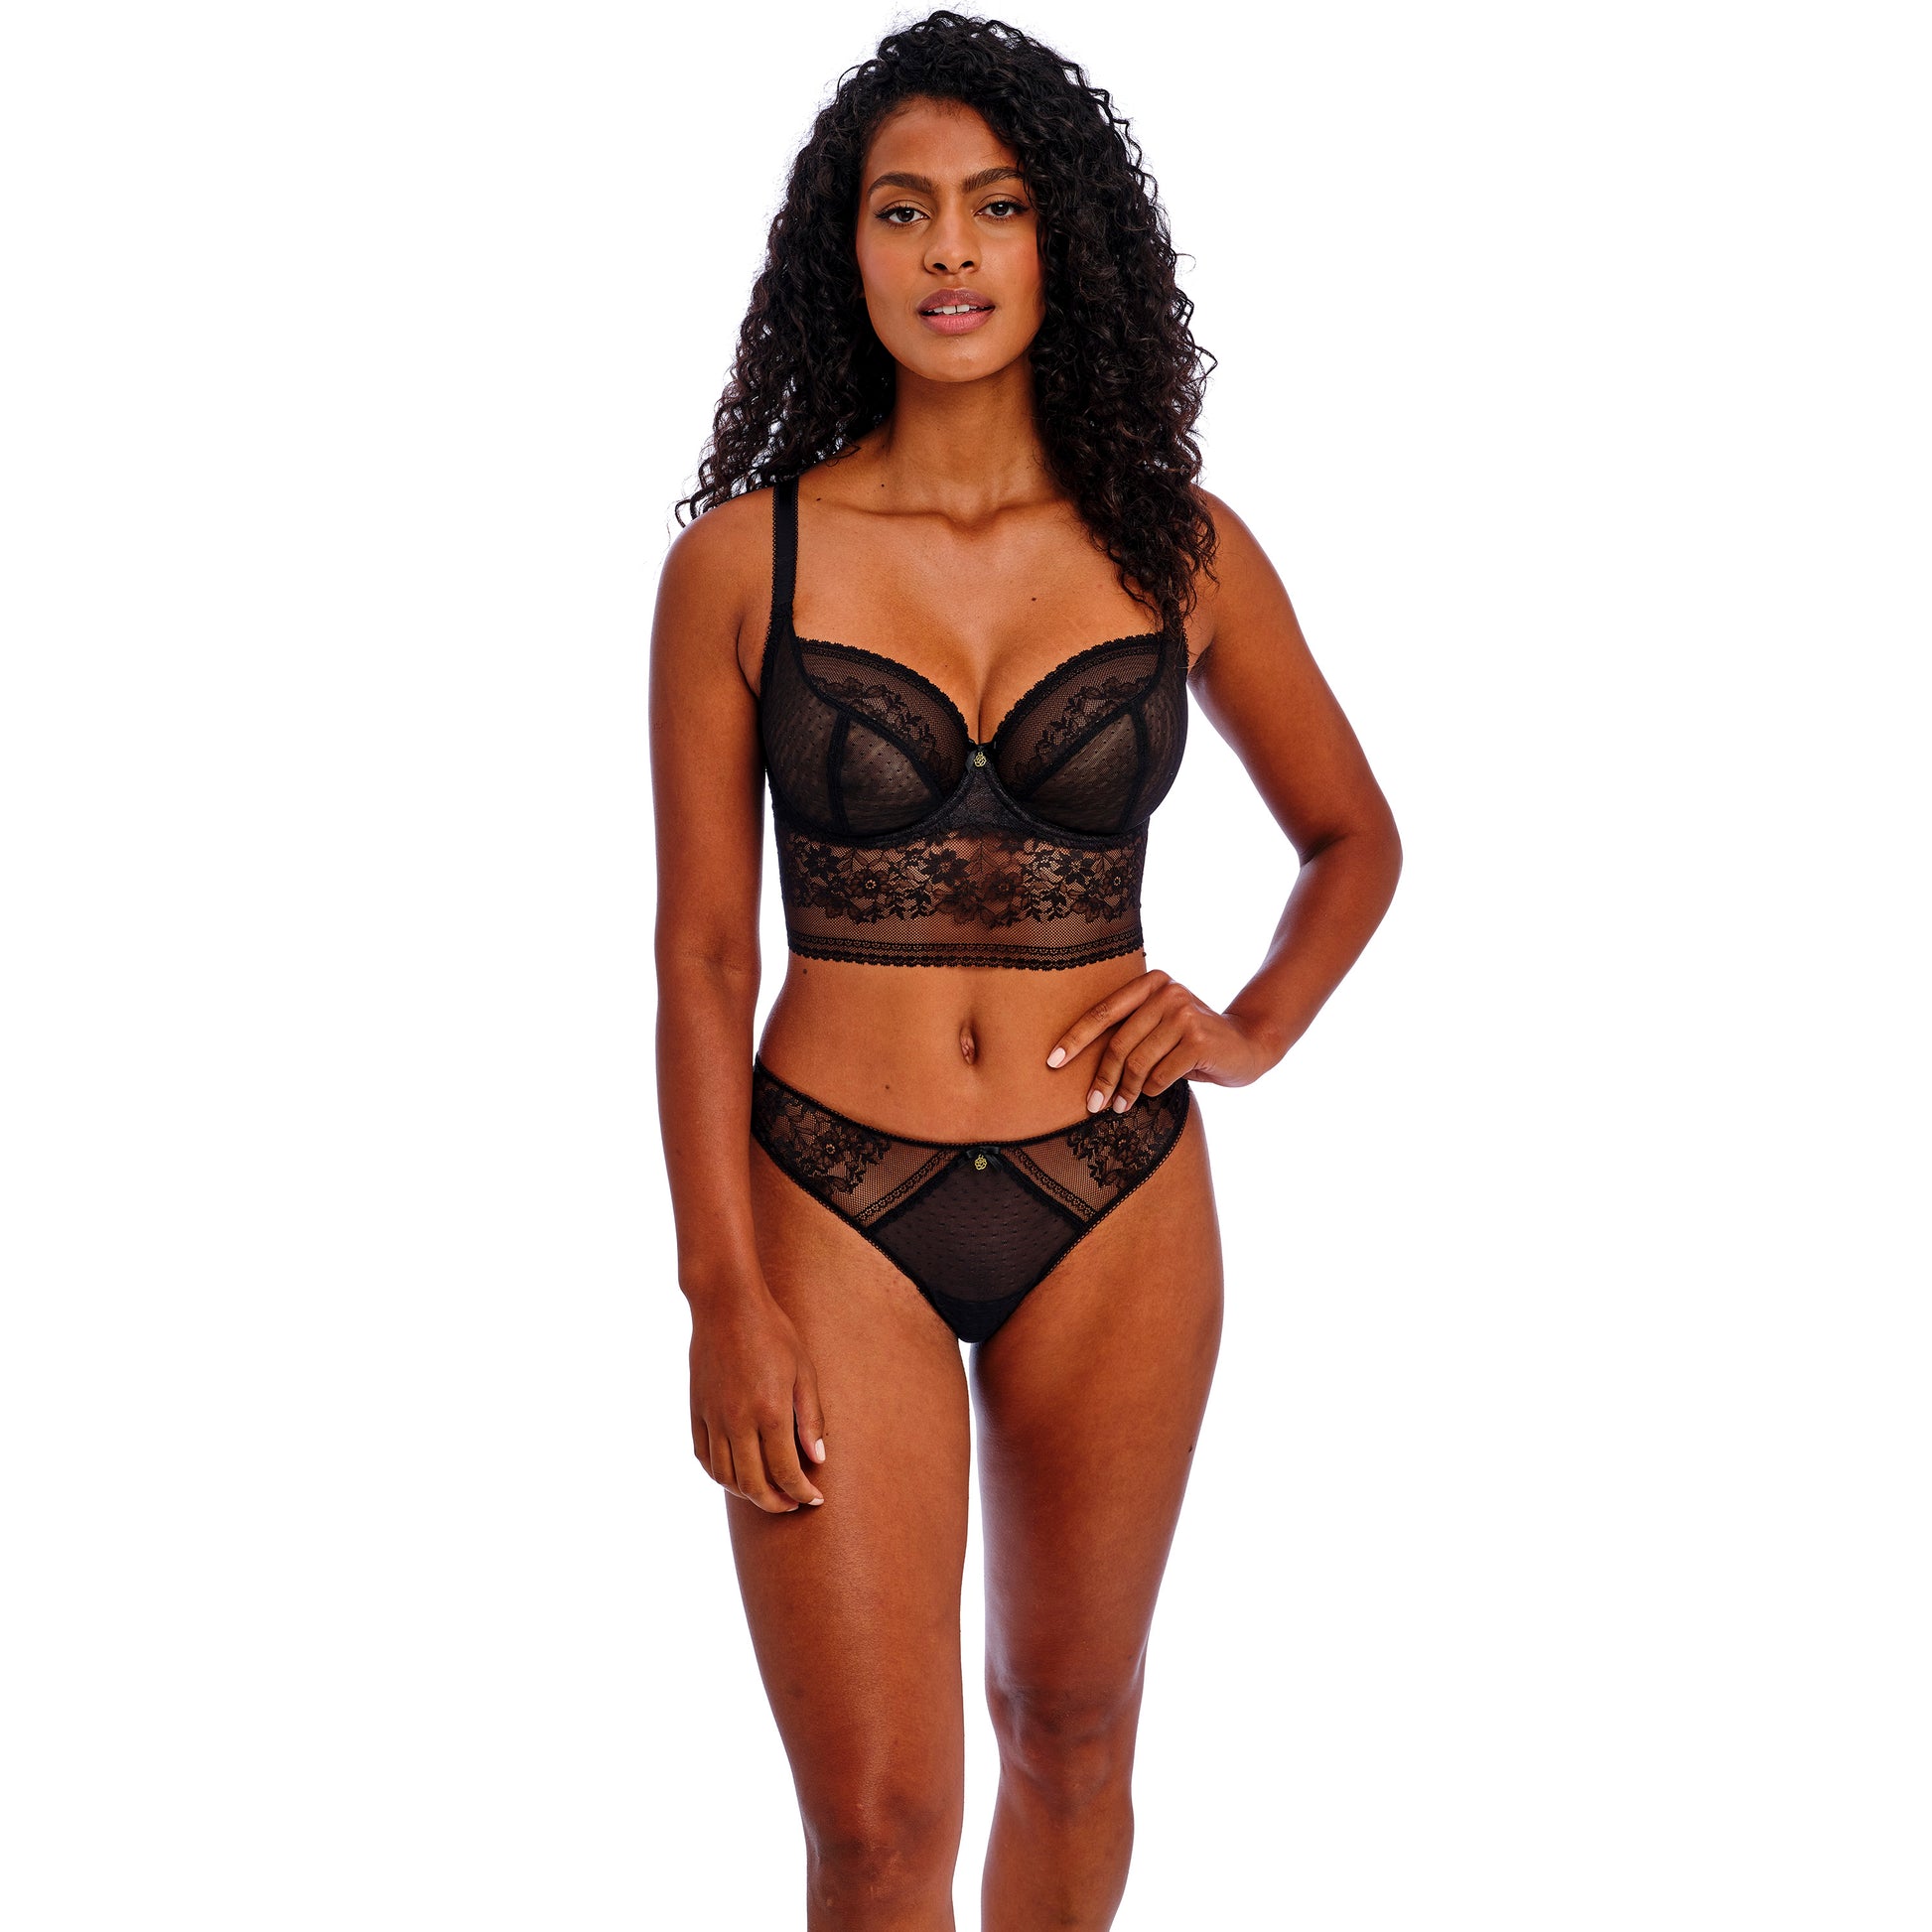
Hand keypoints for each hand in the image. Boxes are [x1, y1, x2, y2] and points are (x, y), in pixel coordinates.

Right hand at [688, 1282, 827, 1512]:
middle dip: (775, 1503)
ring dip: (746, 1494)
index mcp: (770, 1412)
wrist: (726, 1305)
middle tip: (792, 1503)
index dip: (802, 1492)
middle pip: (753, 1484)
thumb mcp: (803, 1370)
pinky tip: (735, 1475)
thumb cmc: (773, 1332)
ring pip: (725, 1476)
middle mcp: (738, 1421)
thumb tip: (817, 1458)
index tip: (814, 1499)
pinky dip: (719, 1475)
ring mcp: (713, 1418)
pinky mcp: (696, 1411)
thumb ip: (811, 1417)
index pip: (786, 1472)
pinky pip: (704, 1456)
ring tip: (766, 1493)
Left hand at [1046, 969, 1272, 1112]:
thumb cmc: (1192, 1042)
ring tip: (1120, 1106)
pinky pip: (1161, 1075)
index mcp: (1151, 983)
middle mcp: (1167, 992)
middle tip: (1093, 1104)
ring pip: (1138, 1062)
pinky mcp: (1199, 1039)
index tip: (1052, 1062)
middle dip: (1102, 1078)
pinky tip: (1156, 1093)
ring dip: (1126, 1091)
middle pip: (1118, 1043)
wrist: (1247, 1045)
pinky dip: (1154, 1091)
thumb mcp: (1160, 1026)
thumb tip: (1080, 1063)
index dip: (1075, 1038)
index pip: (1103, 1012)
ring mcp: (1184, 1013)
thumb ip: (1131, 1031)